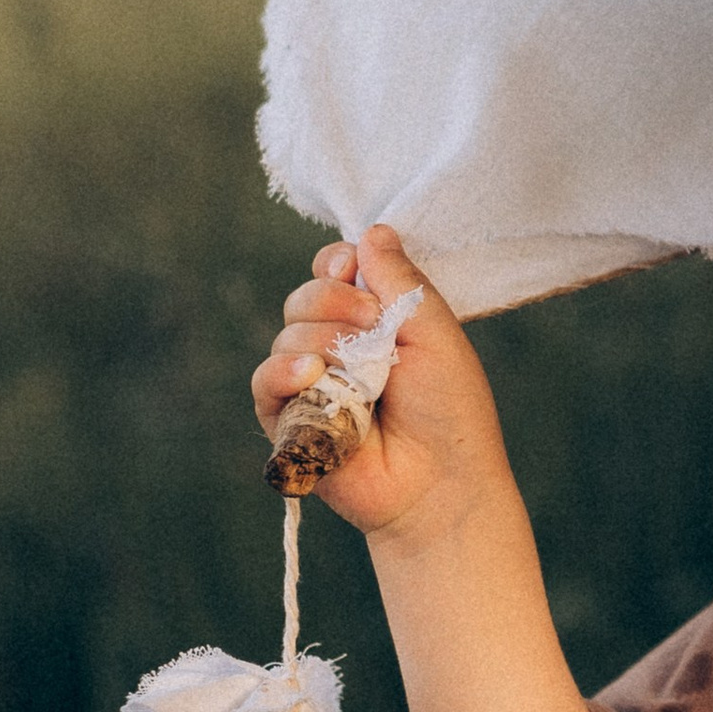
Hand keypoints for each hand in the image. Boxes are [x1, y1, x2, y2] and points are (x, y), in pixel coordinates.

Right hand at [249, 222, 510, 543]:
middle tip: (372, 326)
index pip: (333, 271)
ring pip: (286, 333)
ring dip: (321, 341)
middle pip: (304, 296)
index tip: (352, 269)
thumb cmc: (449, 410)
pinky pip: (264, 381)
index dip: (337, 264)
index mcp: (373, 321)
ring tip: (357, 370)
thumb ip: (400, 280)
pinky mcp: (288, 421)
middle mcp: (337, 347)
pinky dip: (283, 372)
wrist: (440, 482)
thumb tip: (372, 229)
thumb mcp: (434, 332)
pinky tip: (310, 375)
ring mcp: (311, 384)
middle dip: (333, 301)